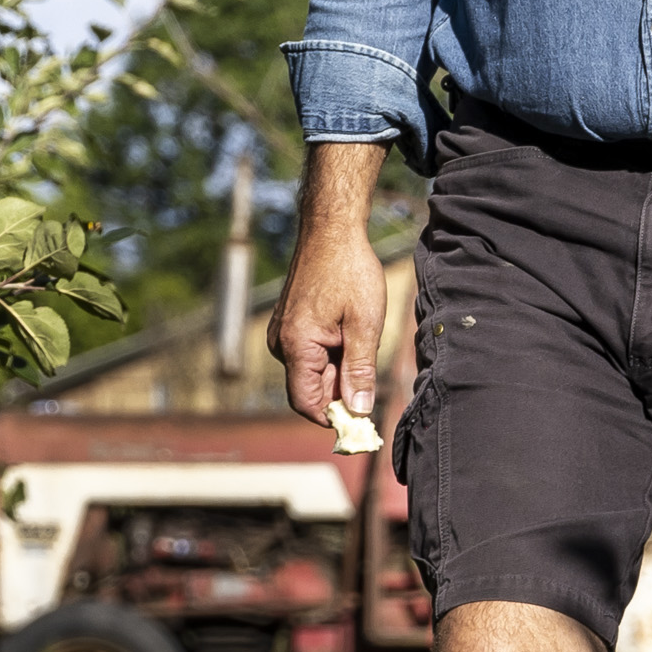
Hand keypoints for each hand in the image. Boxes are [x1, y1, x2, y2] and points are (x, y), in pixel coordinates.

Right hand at [269, 139, 389, 422]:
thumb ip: (360, 370)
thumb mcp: (364, 324)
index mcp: (296, 346)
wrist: (332, 230)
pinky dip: (331, 356)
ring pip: (311, 372)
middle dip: (340, 393)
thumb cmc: (350, 271)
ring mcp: (282, 333)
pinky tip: (351, 335)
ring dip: (338, 371)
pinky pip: (309, 355)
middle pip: (310, 390)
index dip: (334, 418)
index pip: (307, 404)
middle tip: (372, 379)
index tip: (362, 421)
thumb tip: (359, 411)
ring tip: (362, 343)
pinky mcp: (289, 325)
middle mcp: (280, 343)